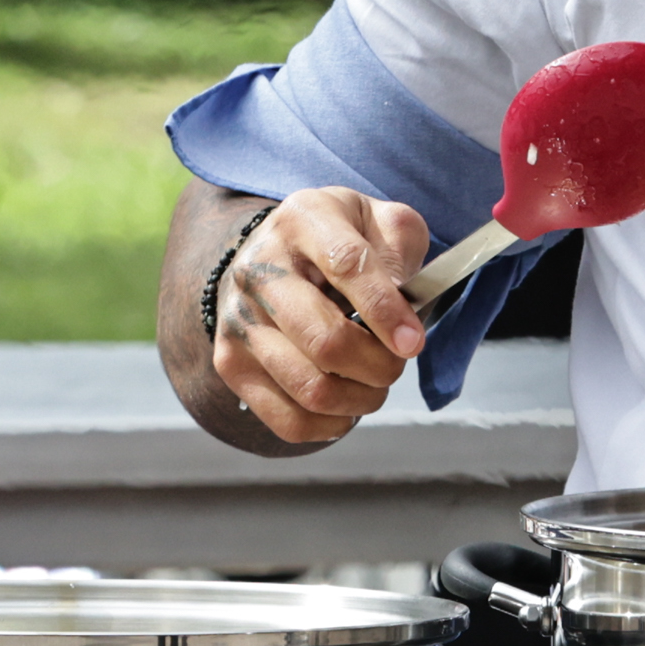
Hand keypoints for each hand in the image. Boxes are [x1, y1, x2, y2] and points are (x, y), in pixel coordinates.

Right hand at [207, 189, 431, 447]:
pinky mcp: (230, 363)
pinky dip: (330, 426)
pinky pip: (287, 420)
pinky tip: (347, 407)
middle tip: (398, 363)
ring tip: (375, 383)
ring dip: (360, 399)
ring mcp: (239, 320)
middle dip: (379, 365)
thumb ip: (402, 250)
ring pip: (309, 387)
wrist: (275, 253)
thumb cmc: (341, 241)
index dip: (385, 310)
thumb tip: (406, 307)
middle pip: (325, 340)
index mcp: (303, 220)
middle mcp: (259, 269)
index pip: (346, 265)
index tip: (414, 342)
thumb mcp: (380, 220)